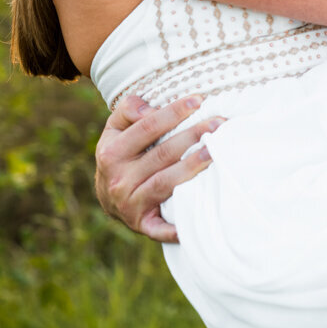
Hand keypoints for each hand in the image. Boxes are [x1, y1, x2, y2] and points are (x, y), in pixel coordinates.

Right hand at [95, 94, 224, 241]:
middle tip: (219, 124)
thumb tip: (149, 108)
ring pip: (166, 183)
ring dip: (192, 167)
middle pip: (162, 154)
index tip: (199, 100)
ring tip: (215, 152)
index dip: (174, 112)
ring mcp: (130, 204)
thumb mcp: (115, 128)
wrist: (106, 196)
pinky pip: (160, 227)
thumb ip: (128, 109)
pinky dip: (176, 227)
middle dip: (193, 136)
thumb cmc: (120, 152)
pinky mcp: (142, 224)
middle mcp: (119, 179)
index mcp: (112, 152)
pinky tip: (197, 216)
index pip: (147, 127)